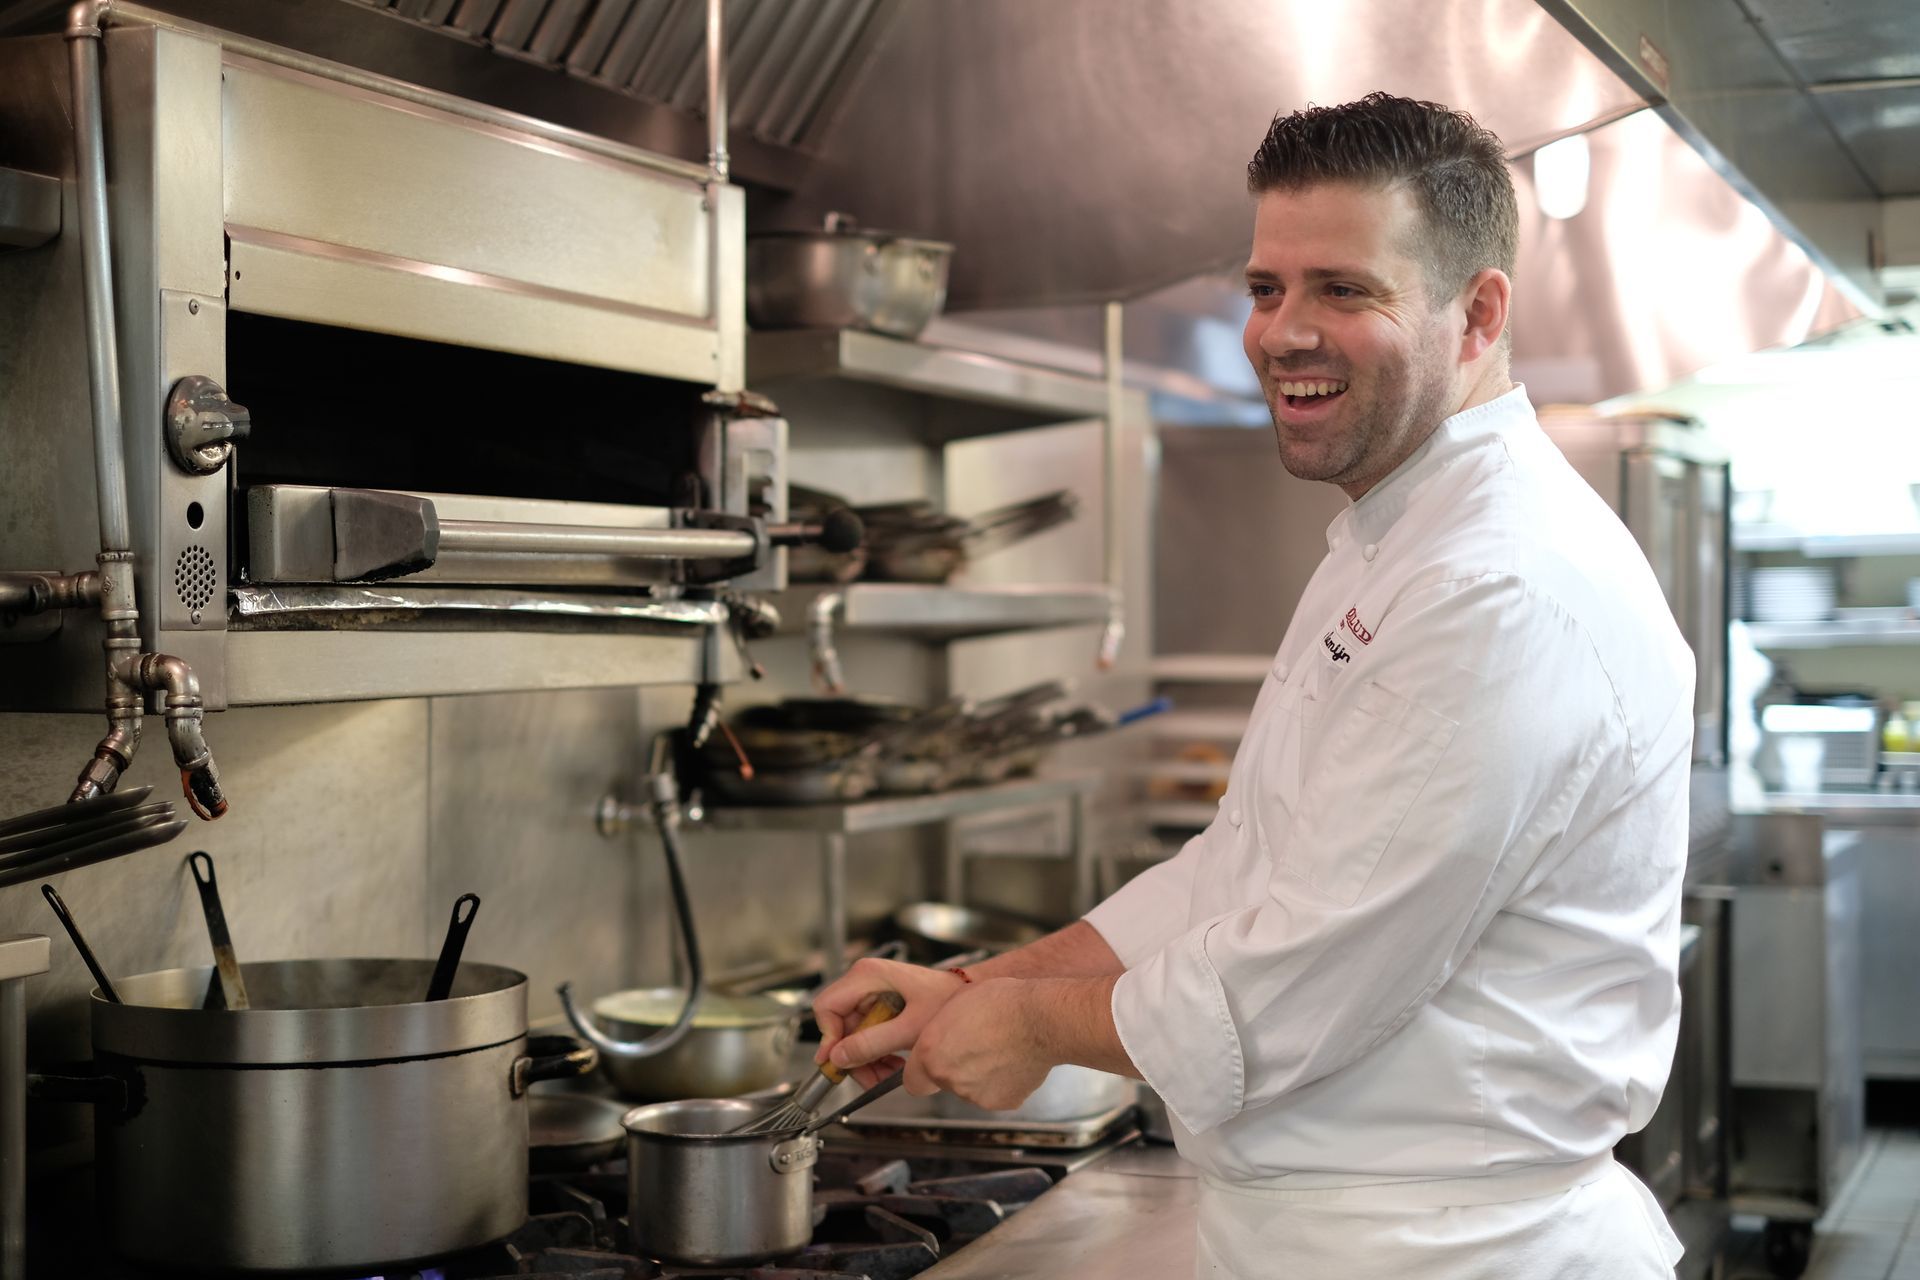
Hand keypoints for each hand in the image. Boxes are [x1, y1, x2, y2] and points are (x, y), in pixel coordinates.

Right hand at [813, 957, 966, 1088]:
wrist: (970, 995)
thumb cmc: (948, 1000)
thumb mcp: (910, 1028)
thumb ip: (873, 1043)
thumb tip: (839, 1057)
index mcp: (867, 976)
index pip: (827, 1007)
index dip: (829, 1037)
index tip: (839, 1063)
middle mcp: (864, 981)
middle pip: (838, 1026)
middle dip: (853, 1056)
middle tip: (870, 1079)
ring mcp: (871, 993)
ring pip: (851, 1035)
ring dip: (865, 1059)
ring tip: (887, 1074)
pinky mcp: (879, 1006)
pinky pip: (866, 1034)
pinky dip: (875, 1053)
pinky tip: (893, 1064)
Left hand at [904, 978, 1051, 1109]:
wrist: (1041, 1019)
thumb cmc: (1000, 1001)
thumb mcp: (957, 1002)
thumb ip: (940, 1029)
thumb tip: (939, 1040)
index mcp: (930, 1053)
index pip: (912, 1081)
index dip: (923, 1072)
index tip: (935, 1061)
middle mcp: (948, 1078)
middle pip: (945, 1082)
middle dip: (955, 1068)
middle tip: (977, 1044)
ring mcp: (975, 1095)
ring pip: (970, 1089)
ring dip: (979, 1074)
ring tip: (1000, 1048)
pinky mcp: (1002, 1103)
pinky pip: (996, 1093)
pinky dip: (1002, 1082)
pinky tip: (1014, 1060)